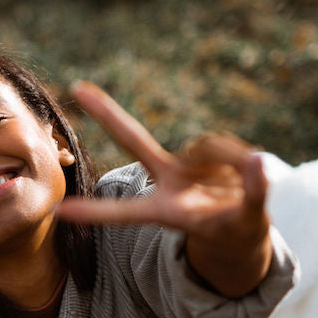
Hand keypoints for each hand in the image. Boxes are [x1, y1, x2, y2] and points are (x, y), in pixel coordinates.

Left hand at [57, 81, 272, 296]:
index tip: (60, 211)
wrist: (245, 226)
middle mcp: (169, 180)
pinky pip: (223, 145)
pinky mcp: (207, 152)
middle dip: (108, 114)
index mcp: (166, 210)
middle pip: (136, 142)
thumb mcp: (248, 223)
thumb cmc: (238, 229)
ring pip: (208, 144)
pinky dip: (242, 159)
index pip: (127, 211)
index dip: (97, 213)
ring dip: (231, 159)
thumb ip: (254, 195)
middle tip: (77, 88)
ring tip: (247, 183)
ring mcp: (186, 163)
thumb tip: (257, 160)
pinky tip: (253, 169)